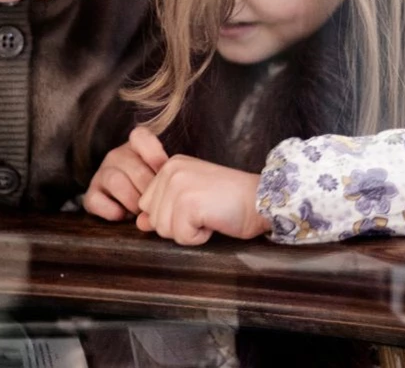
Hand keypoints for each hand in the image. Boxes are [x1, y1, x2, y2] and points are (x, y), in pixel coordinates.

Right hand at [82, 126, 168, 220]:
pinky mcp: (91, 195)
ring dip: (133, 202)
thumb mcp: (163, 175)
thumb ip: (170, 174)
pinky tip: (123, 215)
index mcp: (135, 146)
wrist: (128, 206)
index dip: (155, 155)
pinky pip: (96, 200)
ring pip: (116, 182)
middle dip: (150, 191)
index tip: (164, 173)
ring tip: (142, 213)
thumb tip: (178, 186)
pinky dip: (112, 211)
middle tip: (160, 204)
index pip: (140, 136)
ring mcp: (102, 174)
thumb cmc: (153, 188)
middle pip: (135, 168)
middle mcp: (116, 156)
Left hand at [135, 155, 270, 245]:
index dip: (172, 215)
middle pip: (153, 218)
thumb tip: (140, 223)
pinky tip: (214, 222)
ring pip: (164, 230)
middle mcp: (170, 171)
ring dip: (189, 232)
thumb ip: (164, 207)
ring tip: (210, 216)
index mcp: (170, 166)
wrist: (263, 199)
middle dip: (177, 225)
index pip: (147, 204)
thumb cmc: (231, 200)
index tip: (198, 206)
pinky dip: (199, 238)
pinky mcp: (189, 203)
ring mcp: (178, 186)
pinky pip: (182, 237)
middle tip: (205, 212)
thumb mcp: (192, 199)